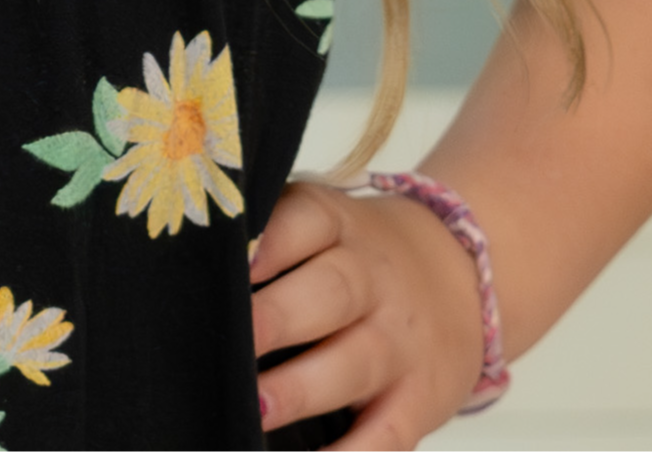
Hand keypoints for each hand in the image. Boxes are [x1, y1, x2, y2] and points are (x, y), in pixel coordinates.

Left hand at [250, 182, 483, 449]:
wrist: (458, 272)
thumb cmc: (358, 253)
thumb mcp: (323, 222)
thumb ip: (269, 233)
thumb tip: (193, 266)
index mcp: (338, 225)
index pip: (305, 221)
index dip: (268, 241)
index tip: (232, 265)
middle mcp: (372, 279)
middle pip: (331, 292)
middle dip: (277, 318)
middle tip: (227, 344)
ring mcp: (399, 342)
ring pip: (354, 364)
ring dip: (302, 389)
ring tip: (255, 408)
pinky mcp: (420, 399)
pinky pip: (389, 434)